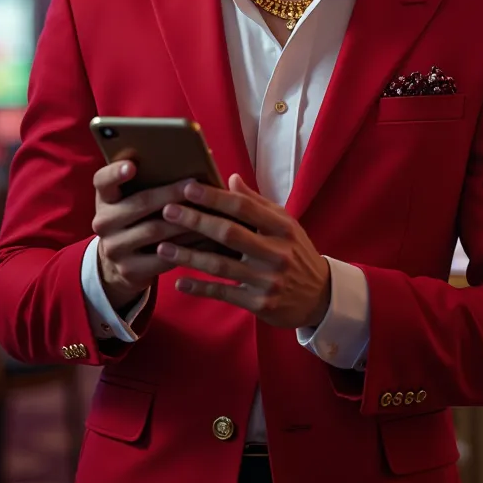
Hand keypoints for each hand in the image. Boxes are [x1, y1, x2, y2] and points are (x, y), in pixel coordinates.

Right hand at [92, 160, 201, 310]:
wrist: (122, 261)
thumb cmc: (139, 218)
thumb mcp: (134, 198)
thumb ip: (151, 180)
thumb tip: (190, 160)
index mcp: (105, 198)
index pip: (103, 180)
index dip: (116, 172)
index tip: (132, 165)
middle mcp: (104, 222)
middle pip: (139, 203)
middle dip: (170, 193)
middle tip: (194, 185)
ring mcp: (114, 248)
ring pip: (155, 230)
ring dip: (185, 220)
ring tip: (208, 210)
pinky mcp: (130, 270)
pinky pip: (164, 257)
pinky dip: (188, 247)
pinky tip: (207, 239)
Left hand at [158, 174, 330, 328]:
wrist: (320, 297)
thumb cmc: (296, 252)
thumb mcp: (285, 224)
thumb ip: (257, 203)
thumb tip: (231, 179)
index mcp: (282, 228)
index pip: (244, 207)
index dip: (215, 197)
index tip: (188, 187)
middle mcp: (276, 253)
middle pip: (229, 234)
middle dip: (196, 221)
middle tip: (168, 211)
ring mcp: (268, 280)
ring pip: (221, 266)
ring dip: (189, 256)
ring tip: (163, 246)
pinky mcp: (260, 304)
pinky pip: (224, 294)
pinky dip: (200, 288)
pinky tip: (178, 282)